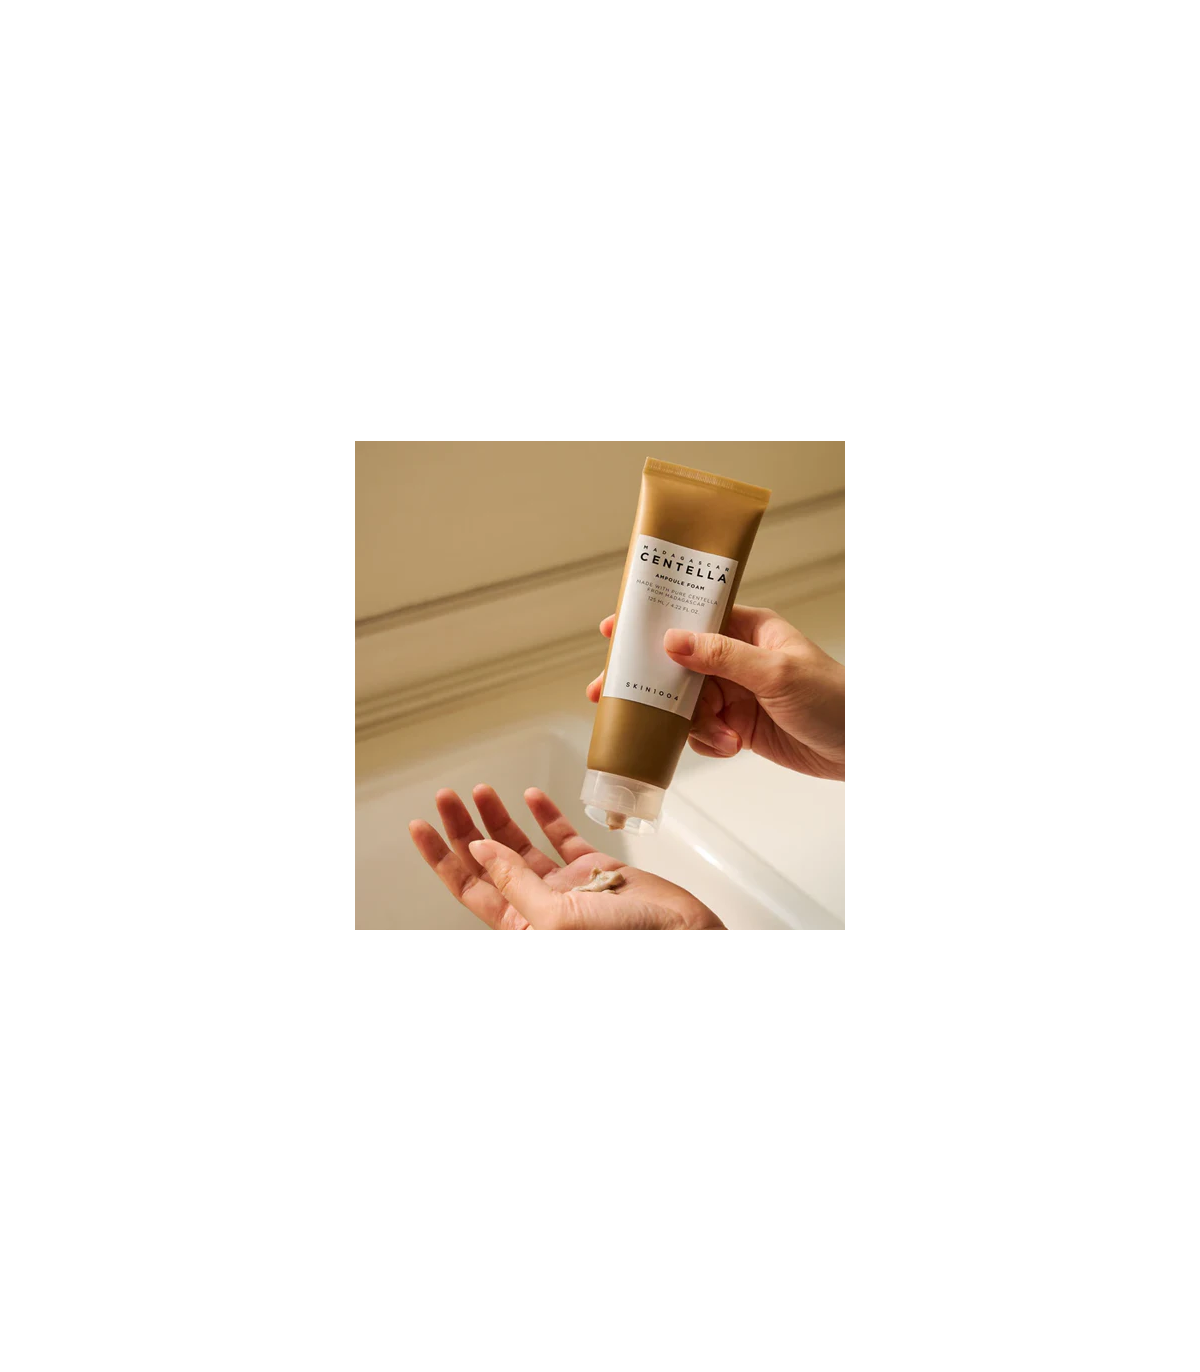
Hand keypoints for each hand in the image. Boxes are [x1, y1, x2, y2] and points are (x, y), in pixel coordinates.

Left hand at [408, 785, 723, 928]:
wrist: (686, 939)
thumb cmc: (628, 945)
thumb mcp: (555, 918)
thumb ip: (515, 883)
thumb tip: (480, 852)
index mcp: (523, 927)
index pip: (469, 887)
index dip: (442, 857)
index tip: (422, 826)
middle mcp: (540, 908)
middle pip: (490, 863)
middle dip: (466, 827)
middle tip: (448, 796)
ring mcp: (569, 889)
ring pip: (522, 847)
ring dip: (500, 818)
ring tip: (482, 791)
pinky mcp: (598, 871)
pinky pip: (564, 840)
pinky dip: (547, 816)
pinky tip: (533, 797)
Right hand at [586, 604, 844, 779]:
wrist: (862, 750)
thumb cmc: (833, 699)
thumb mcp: (776, 672)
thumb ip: (721, 656)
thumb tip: (672, 640)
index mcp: (748, 628)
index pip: (691, 617)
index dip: (652, 622)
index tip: (615, 629)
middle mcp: (736, 657)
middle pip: (677, 664)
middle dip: (651, 682)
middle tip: (610, 694)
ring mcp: (736, 692)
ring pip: (686, 703)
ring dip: (693, 724)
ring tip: (722, 736)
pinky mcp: (738, 725)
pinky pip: (702, 731)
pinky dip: (710, 742)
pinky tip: (732, 747)